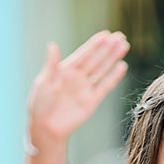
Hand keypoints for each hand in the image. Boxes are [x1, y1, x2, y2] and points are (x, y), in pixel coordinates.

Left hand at [27, 31, 129, 152]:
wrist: (46, 128)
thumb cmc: (40, 106)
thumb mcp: (43, 83)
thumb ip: (51, 65)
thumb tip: (52, 45)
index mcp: (65, 71)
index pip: (83, 54)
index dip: (94, 45)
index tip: (105, 34)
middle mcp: (77, 78)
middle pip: (95, 60)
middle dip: (107, 48)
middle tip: (119, 36)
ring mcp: (85, 89)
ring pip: (102, 70)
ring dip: (112, 58)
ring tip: (124, 45)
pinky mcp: (92, 101)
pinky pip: (105, 87)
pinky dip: (113, 77)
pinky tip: (122, 66)